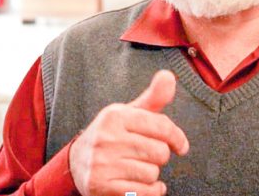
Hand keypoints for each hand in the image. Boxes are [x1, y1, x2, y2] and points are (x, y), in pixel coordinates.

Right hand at [69, 70, 189, 195]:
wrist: (77, 163)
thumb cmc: (111, 136)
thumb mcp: (128, 114)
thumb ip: (152, 98)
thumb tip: (169, 75)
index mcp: (115, 116)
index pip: (161, 125)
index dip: (177, 138)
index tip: (181, 146)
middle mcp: (106, 138)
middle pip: (160, 152)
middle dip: (159, 157)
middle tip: (147, 156)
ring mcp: (102, 164)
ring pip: (152, 174)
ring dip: (151, 175)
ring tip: (136, 168)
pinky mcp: (101, 187)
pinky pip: (143, 193)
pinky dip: (150, 192)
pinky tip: (141, 185)